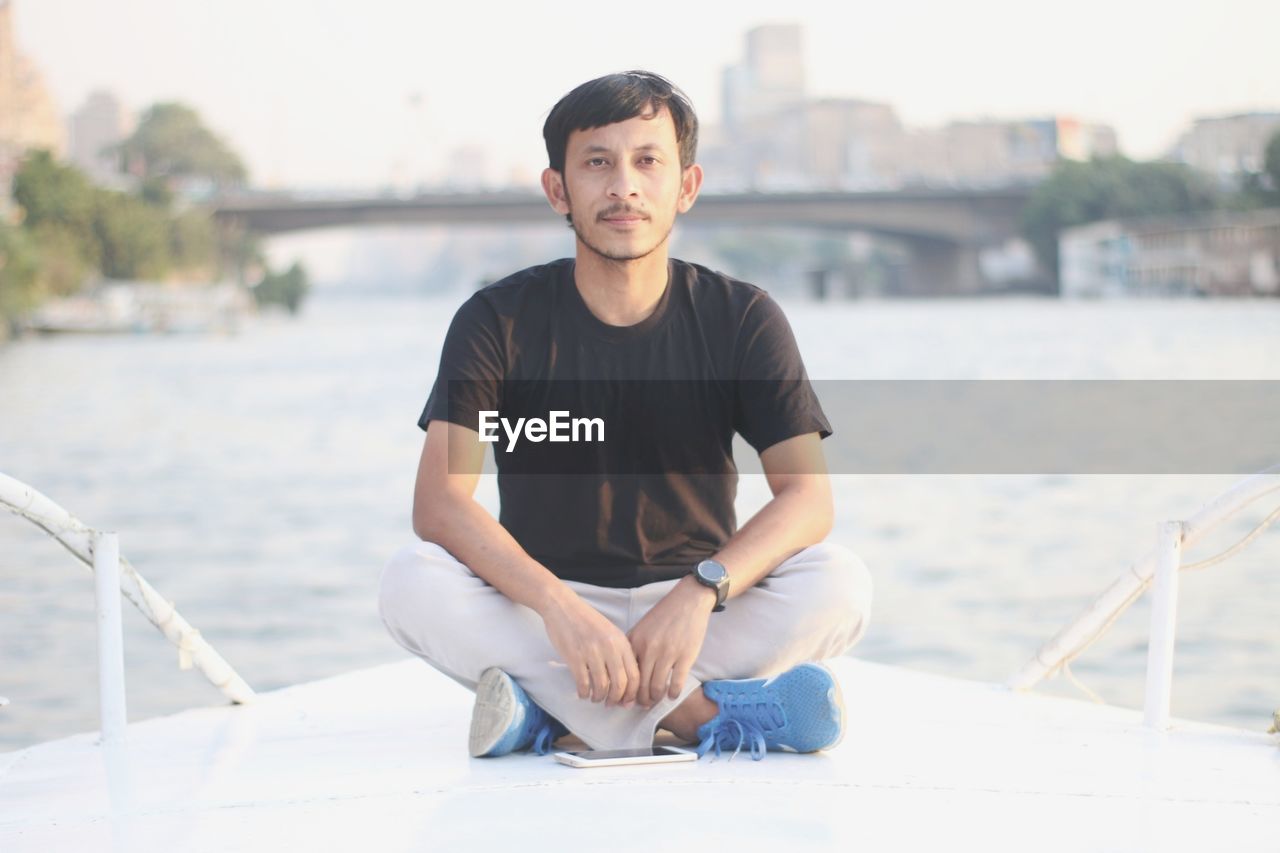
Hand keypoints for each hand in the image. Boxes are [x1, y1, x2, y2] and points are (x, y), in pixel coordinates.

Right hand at [540, 592, 640, 706]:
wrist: (563, 607)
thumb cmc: (587, 621)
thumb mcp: (611, 633)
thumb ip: (620, 653)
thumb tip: (625, 683)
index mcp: (621, 642)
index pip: (635, 675)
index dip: (632, 693)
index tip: (626, 702)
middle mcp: (610, 647)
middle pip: (620, 684)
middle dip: (616, 699)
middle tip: (610, 704)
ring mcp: (592, 652)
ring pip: (602, 687)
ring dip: (599, 698)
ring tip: (595, 698)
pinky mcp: (575, 657)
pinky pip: (584, 684)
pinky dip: (584, 693)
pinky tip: (583, 693)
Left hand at [627, 576, 715, 707]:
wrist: (688, 601)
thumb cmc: (664, 614)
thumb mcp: (642, 627)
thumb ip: (633, 646)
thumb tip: (626, 670)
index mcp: (635, 641)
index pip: (626, 674)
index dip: (624, 691)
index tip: (625, 699)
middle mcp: (649, 649)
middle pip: (640, 685)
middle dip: (639, 700)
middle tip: (642, 705)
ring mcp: (667, 654)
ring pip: (656, 687)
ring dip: (655, 699)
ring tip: (656, 701)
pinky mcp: (685, 656)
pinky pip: (676, 683)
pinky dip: (673, 694)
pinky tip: (672, 695)